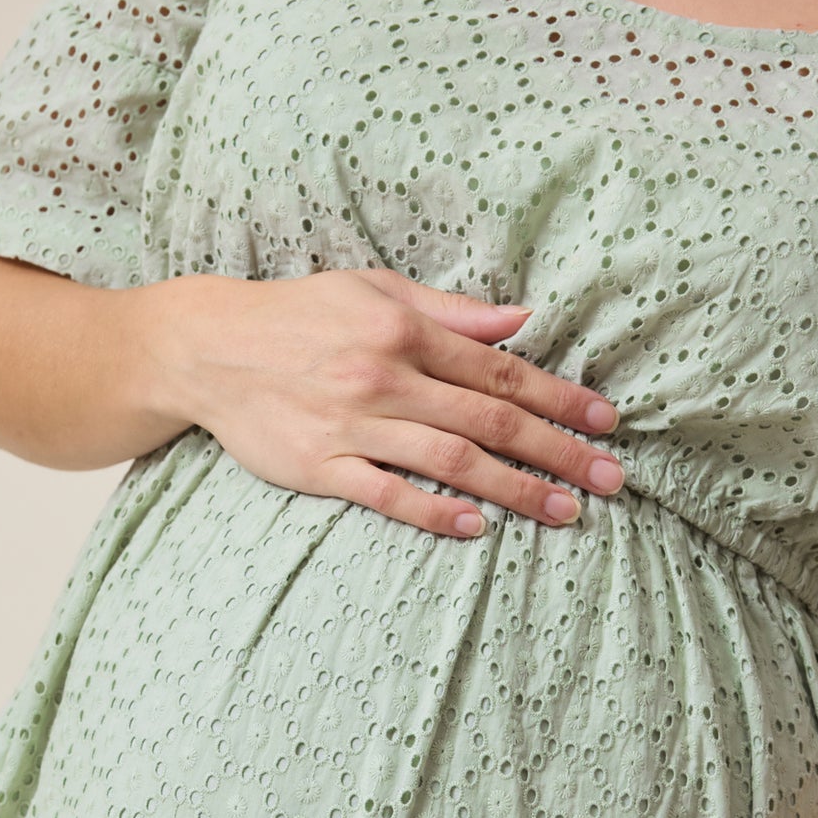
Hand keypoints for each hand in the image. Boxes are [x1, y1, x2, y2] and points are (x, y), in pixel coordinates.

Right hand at [154, 266, 625, 537]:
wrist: (207, 348)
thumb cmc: (298, 315)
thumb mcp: (373, 289)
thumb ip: (450, 311)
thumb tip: (523, 321)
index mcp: (404, 329)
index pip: (500, 372)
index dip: (559, 399)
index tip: (605, 423)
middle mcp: (384, 376)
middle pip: (490, 421)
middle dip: (558, 451)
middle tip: (610, 480)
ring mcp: (353, 425)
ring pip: (451, 461)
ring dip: (515, 489)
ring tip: (565, 511)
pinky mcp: (321, 467)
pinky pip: (388, 494)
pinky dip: (435, 512)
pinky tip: (478, 527)